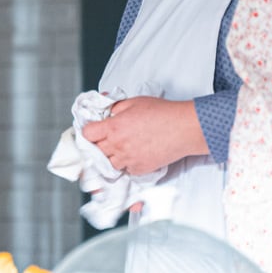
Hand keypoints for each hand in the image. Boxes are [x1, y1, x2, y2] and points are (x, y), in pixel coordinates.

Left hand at [80, 96, 205, 176]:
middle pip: (96, 151)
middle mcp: (118, 145)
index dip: (90, 131)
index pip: (88, 134)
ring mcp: (128, 159)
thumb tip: (105, 110)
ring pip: (109, 163)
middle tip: (109, 138)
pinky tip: (136, 153)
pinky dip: (127, 164)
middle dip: (100, 144)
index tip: (95, 130)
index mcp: (114, 127)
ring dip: (112, 156)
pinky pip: (125, 170)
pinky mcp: (140, 169)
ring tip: (123, 146)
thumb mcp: (134, 102)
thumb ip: (115, 107)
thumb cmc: (163, 113)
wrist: (183, 128)